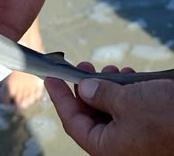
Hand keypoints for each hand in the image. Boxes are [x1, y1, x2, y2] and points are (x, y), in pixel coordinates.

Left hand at [45, 62, 173, 155]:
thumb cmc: (168, 117)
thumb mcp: (127, 101)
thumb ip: (99, 94)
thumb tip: (84, 89)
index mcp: (107, 147)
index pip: (72, 121)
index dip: (60, 98)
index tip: (50, 78)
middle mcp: (119, 145)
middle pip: (90, 115)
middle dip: (85, 88)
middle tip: (82, 66)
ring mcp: (135, 137)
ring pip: (109, 110)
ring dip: (105, 86)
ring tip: (108, 69)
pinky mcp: (149, 128)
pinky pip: (128, 109)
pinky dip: (124, 91)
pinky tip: (128, 76)